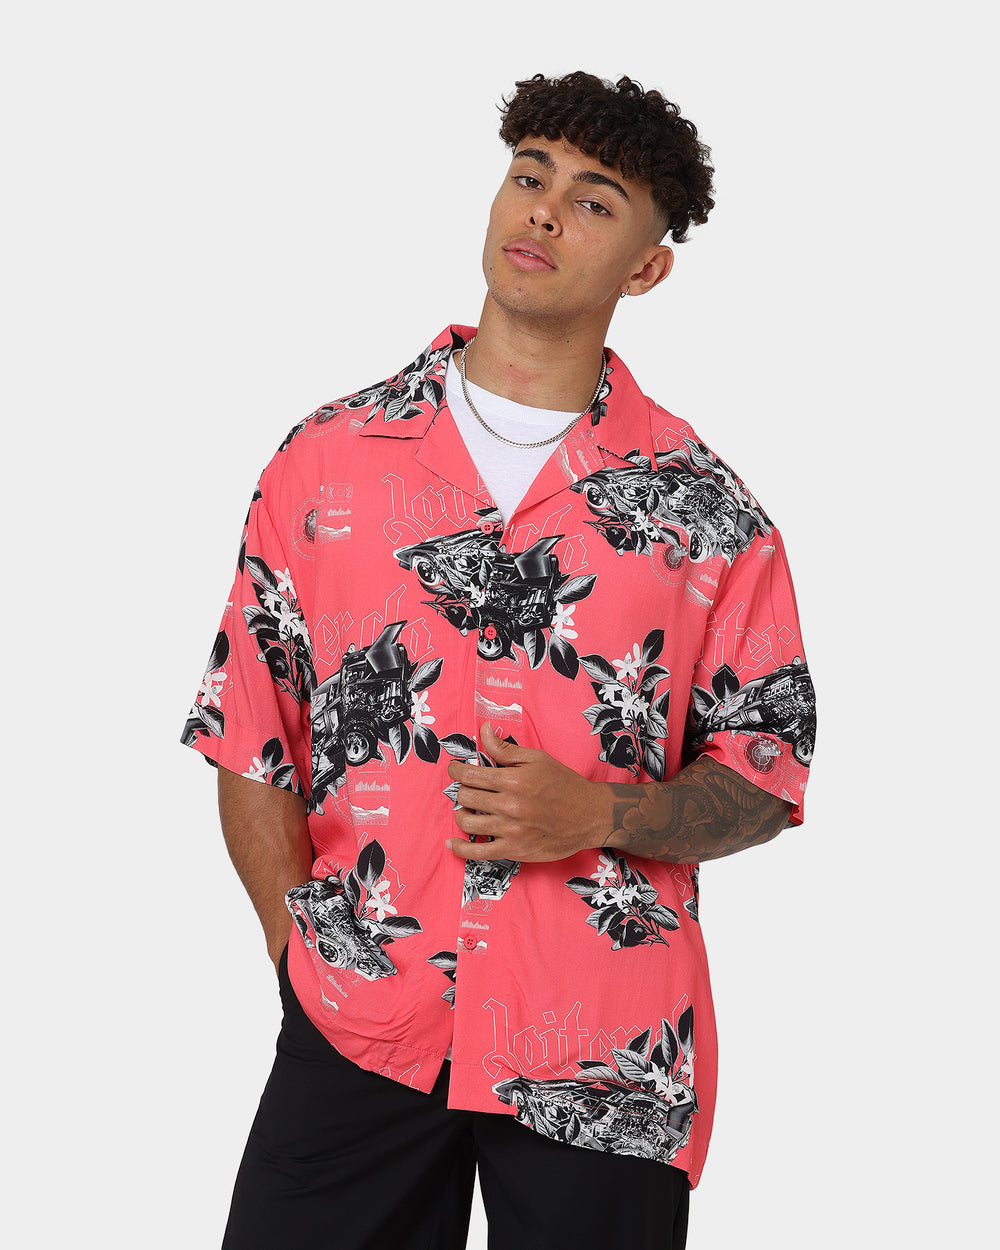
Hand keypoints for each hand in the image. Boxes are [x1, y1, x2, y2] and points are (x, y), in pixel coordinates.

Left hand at [445, 724, 611, 862]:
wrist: (590, 816)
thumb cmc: (564, 784)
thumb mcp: (537, 759)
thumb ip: (505, 748)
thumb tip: (483, 730)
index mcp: (513, 780)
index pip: (470, 774)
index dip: (456, 771)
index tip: (455, 770)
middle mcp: (509, 805)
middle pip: (465, 797)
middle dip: (460, 790)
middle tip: (465, 788)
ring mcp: (511, 830)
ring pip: (467, 823)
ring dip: (460, 814)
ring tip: (467, 809)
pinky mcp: (514, 850)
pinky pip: (478, 853)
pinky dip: (460, 849)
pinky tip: (452, 843)